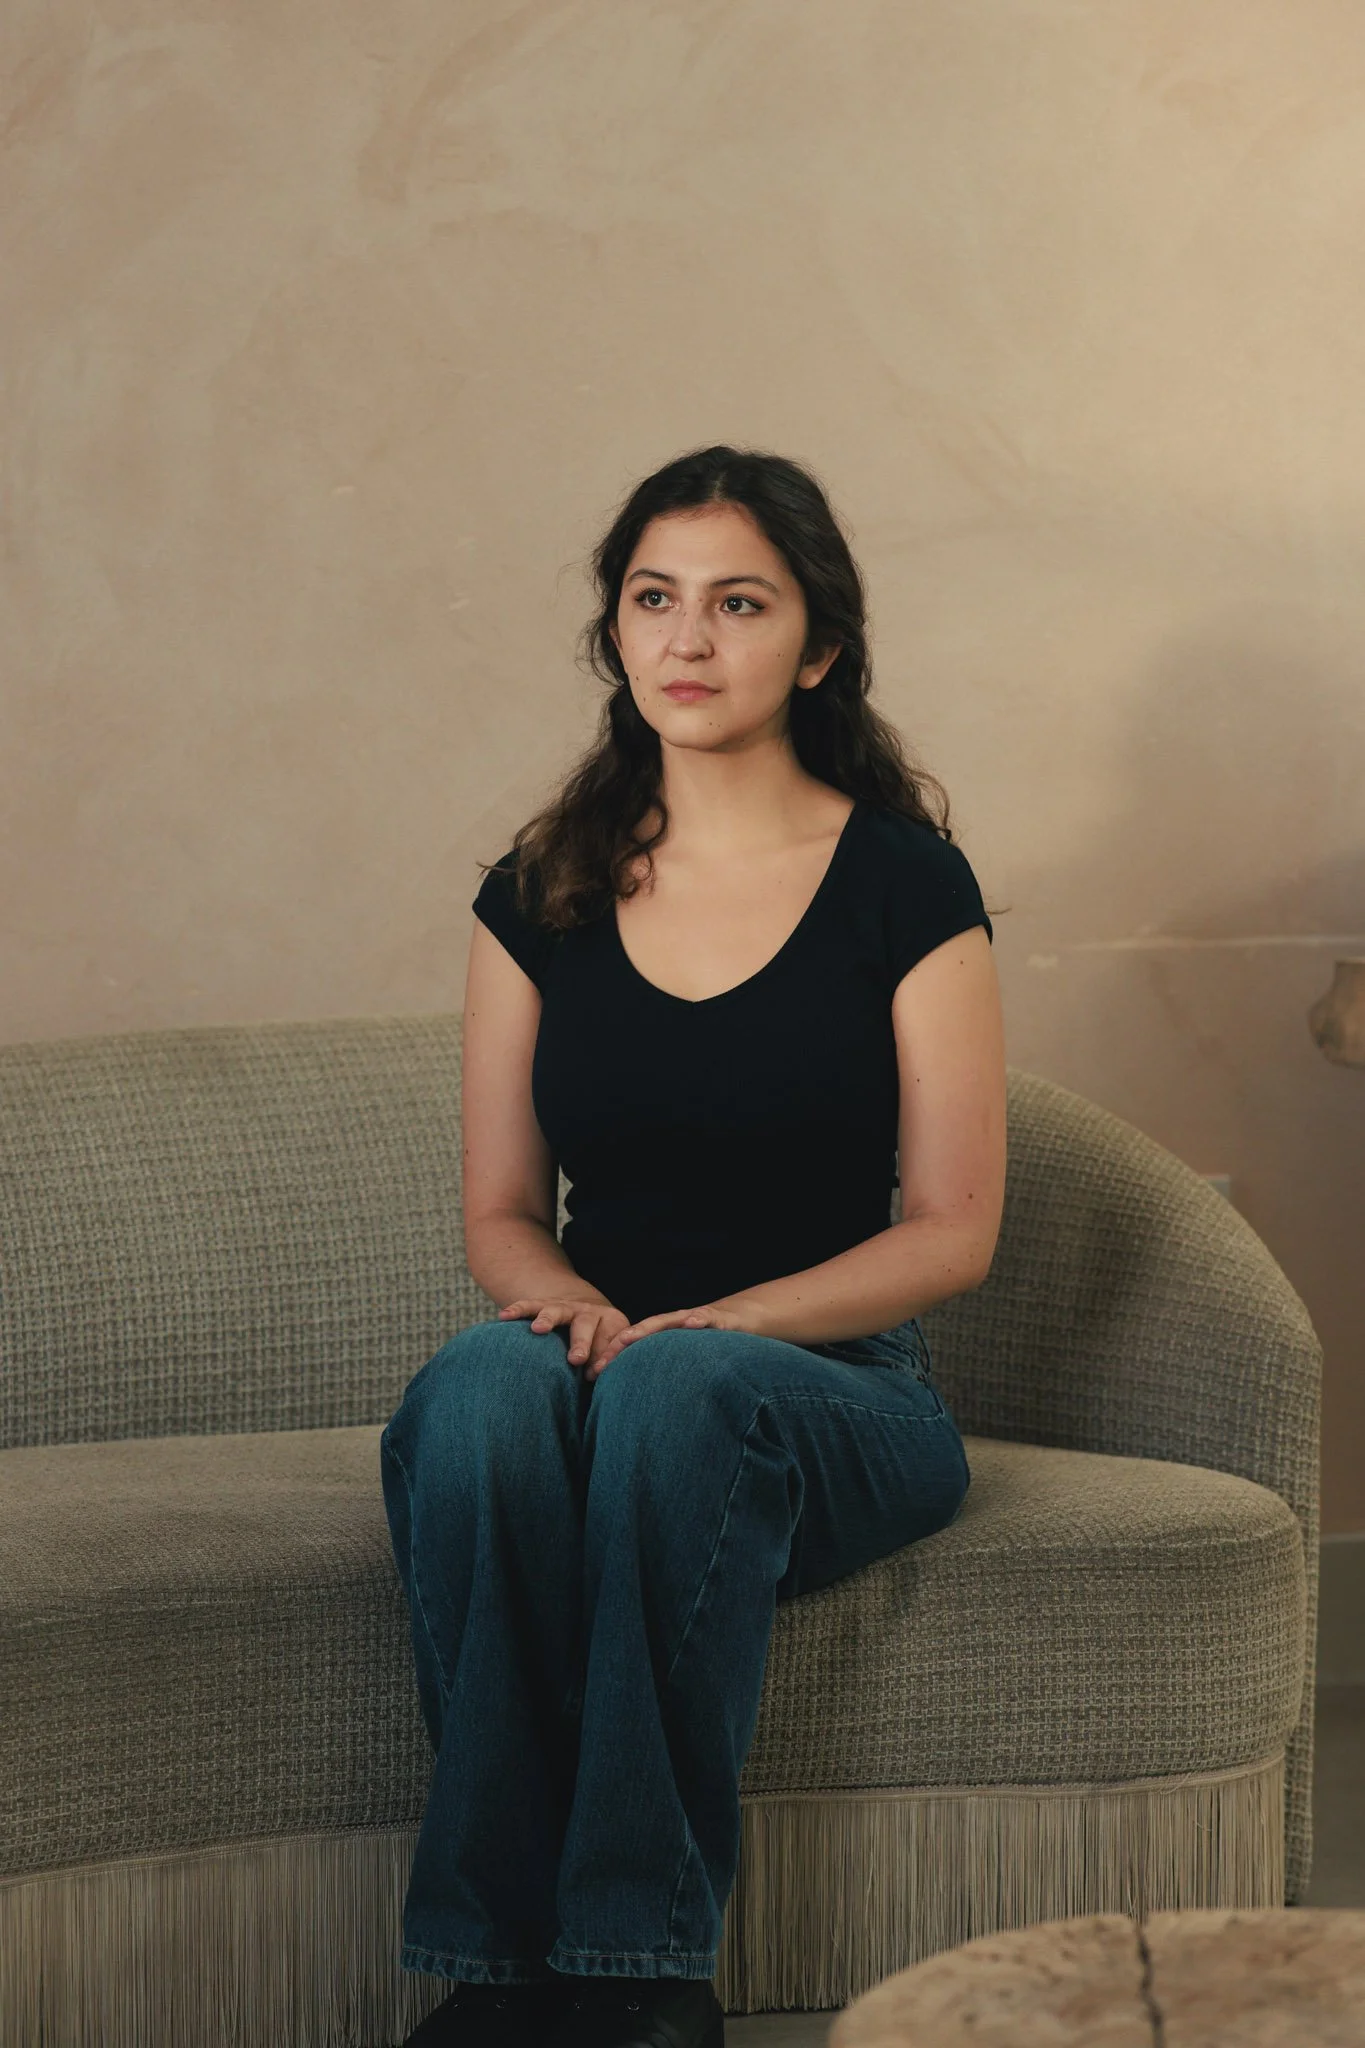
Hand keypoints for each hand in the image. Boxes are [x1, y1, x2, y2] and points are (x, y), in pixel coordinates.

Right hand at [497, 1296, 630, 1374]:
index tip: (597, 1373)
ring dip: (548, 1319)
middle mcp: (588, 1312)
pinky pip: (530, 1305)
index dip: (606, 1356)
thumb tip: (598, 1381)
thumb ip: (605, 1364)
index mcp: (611, 1322)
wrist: (586, 1314)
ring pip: (557, 1310)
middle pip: (586, 1324)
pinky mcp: (545, 1304)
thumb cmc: (599, 1344)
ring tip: (538, 1329)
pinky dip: (518, 1309)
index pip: (611, 1340)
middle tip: (576, 1359)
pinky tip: (504, 1316)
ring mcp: (566, 1307)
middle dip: (581, 1342)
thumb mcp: (609, 1351)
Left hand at [586, 1298, 764, 1379]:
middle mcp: (675, 1325)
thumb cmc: (707, 1344)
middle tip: (599, 1361)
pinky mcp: (718, 1319)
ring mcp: (695, 1319)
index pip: (635, 1343)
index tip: (592, 1374)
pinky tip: (691, 1323)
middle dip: (620, 1344)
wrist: (739, 1319)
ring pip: (668, 1321)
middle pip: (643, 1332)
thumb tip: (641, 1404)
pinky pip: (707, 1318)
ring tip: (628, 1336)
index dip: (614, 1355)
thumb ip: (663, 1373)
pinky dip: (698, 1319)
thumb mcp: (683, 1358)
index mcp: (664, 1335)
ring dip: (648, 1328)